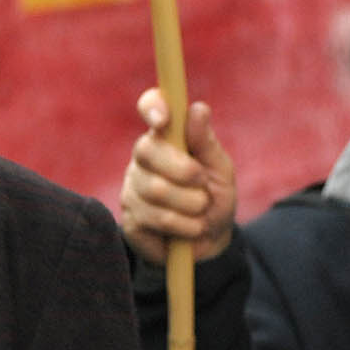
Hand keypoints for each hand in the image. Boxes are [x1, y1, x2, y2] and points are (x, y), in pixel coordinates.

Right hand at [118, 87, 237, 265]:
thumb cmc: (214, 198)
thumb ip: (206, 142)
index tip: (164, 118)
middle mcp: (142, 160)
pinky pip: (155, 218)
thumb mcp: (220, 170)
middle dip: (184, 170)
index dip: (152, 106)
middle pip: (148, 151)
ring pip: (156, 189)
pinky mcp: (129, 220)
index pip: (150, 107)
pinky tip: (189, 229)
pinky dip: (184, 226)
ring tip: (200, 211)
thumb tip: (198, 108)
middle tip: (202, 183)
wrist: (211, 243)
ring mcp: (132, 189)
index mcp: (165, 138)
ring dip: (191, 204)